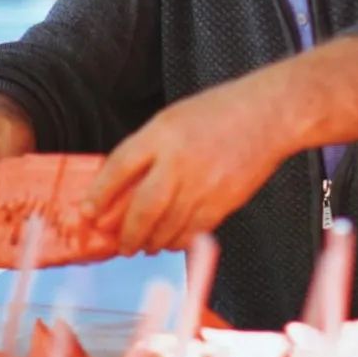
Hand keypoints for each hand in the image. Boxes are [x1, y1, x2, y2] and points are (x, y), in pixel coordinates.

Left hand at [83, 78, 290, 255]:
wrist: (268, 115)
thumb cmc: (221, 111)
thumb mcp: (174, 117)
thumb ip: (148, 147)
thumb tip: (122, 183)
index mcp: (163, 133)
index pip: (119, 167)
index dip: (100, 194)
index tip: (89, 212)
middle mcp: (179, 161)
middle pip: (142, 208)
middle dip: (126, 232)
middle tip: (120, 243)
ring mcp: (203, 184)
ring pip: (166, 227)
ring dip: (150, 241)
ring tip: (144, 245)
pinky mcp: (223, 201)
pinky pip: (192, 232)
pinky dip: (177, 241)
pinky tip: (170, 241)